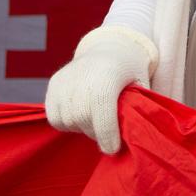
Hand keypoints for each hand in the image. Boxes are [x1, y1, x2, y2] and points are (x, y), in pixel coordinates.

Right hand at [44, 26, 157, 153]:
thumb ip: (138, 109)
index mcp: (108, 75)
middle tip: (108, 132)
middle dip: (96, 133)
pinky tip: (81, 114)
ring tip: (95, 119)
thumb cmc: (130, 72)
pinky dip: (67, 122)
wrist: (111, 47)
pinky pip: (55, 118)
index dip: (107, 136)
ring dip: (82, 127)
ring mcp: (65, 79)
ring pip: (68, 121)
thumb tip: (134, 137)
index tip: (113, 148)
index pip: (102, 113)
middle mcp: (82, 75)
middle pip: (83, 119)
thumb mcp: (142, 86)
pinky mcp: (53, 84)